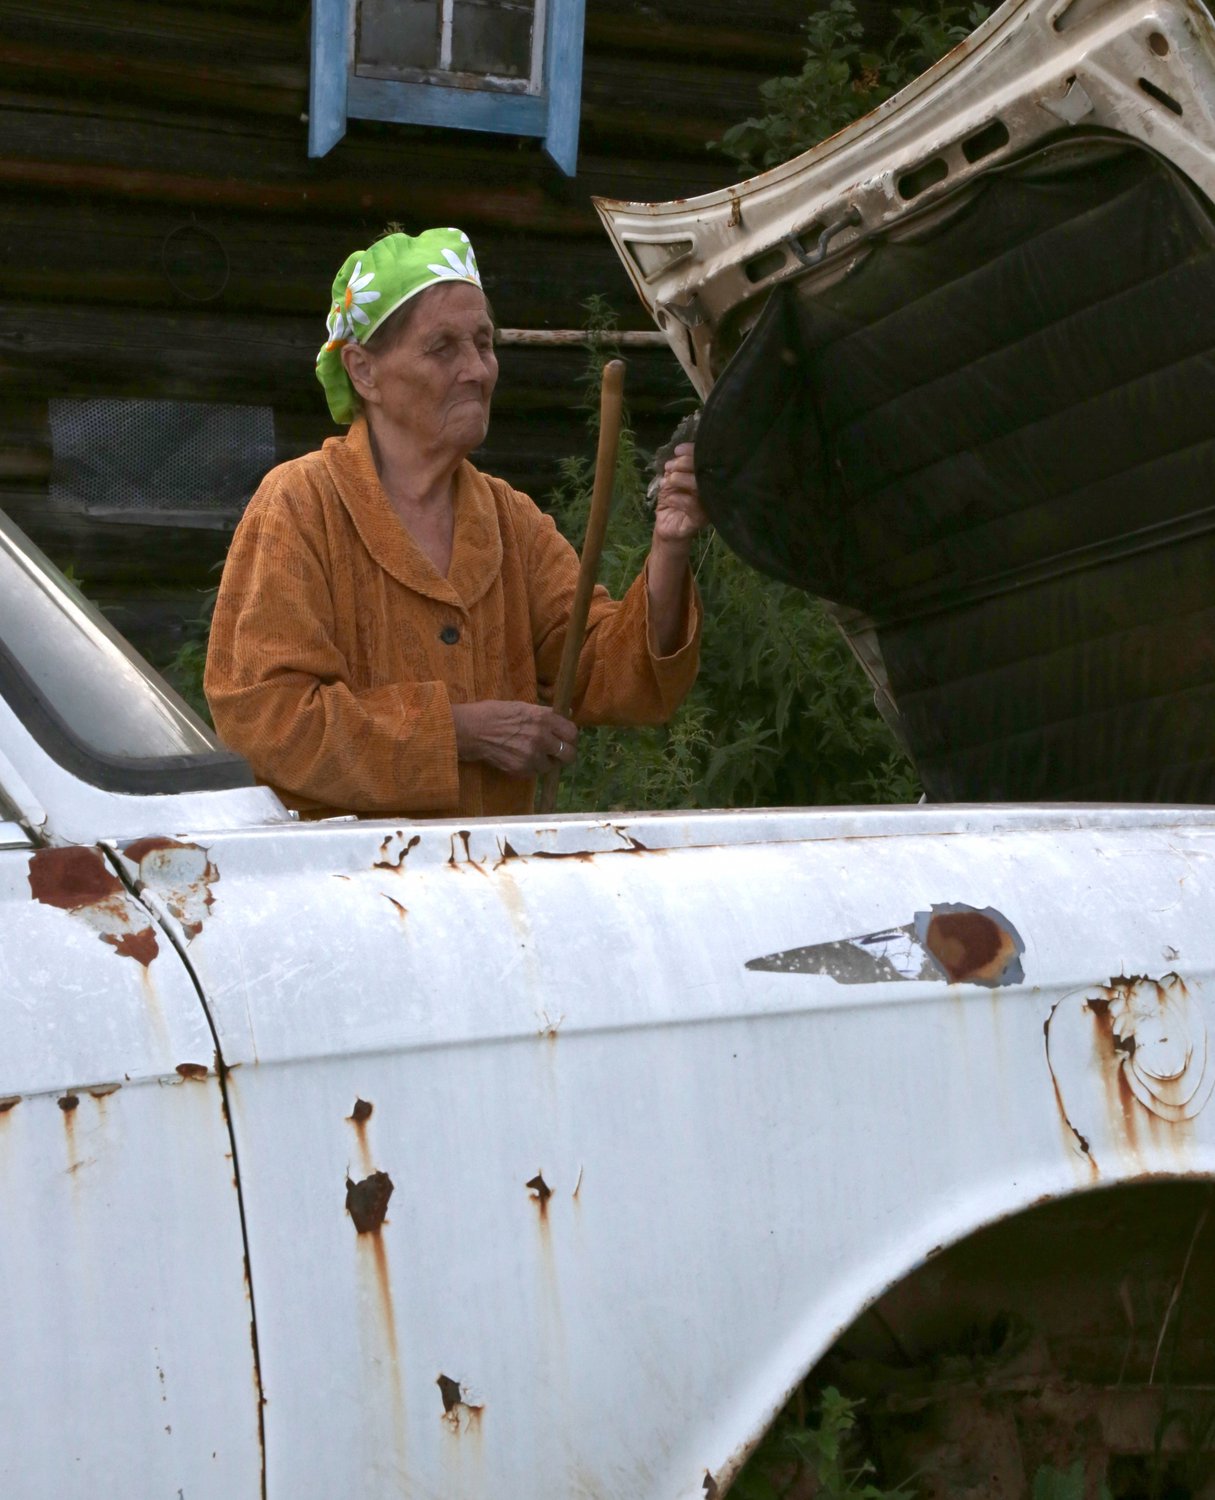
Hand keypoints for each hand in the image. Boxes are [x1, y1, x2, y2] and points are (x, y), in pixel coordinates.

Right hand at [452, 701, 577, 777]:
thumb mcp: (522, 706)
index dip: (570, 738)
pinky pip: (535, 772)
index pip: (572, 732)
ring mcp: (532, 755)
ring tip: (533, 755)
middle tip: (556, 753)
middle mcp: (542, 737)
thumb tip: (566, 713)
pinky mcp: (522, 769)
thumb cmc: (493, 713)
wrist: (471, 730)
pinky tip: (520, 758)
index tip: (565, 739)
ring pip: (552, 766)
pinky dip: (531, 768)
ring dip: (545, 762)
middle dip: (564, 755)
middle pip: (569, 754)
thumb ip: (545, 713)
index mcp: (544, 718)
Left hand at [653, 444, 708, 548]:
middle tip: (670, 467)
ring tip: (668, 481)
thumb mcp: (672, 479)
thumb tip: (679, 453)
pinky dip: (676, 498)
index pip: (705, 459)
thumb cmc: (672, 500)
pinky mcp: (700, 519)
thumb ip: (677, 466)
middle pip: (705, 471)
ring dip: (680, 480)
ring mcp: (708, 505)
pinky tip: (668, 498)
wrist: (667, 527)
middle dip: (685, 464)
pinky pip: (691, 504)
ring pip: (698, 487)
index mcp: (707, 477)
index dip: (692, 451)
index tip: (678, 450)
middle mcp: (712, 490)